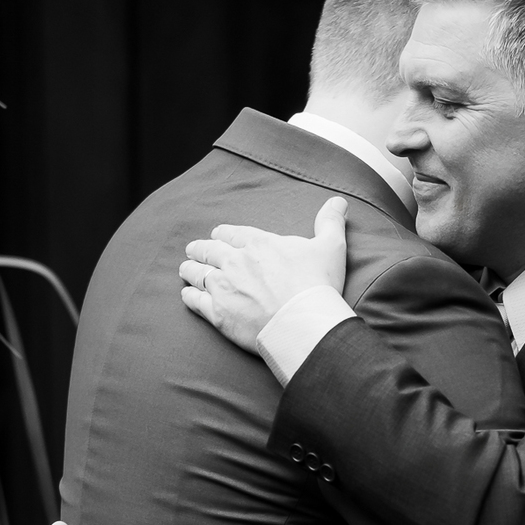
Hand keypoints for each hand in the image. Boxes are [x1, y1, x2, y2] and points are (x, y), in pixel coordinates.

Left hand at [179, 195, 347, 351]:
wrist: (304, 323)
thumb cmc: (318, 284)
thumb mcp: (330, 246)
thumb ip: (330, 222)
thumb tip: (339, 201)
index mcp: (257, 243)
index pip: (231, 233)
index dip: (223, 234)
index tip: (219, 236)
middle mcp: (234, 262)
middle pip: (209, 251)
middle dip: (201, 249)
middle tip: (194, 250)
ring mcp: (223, 288)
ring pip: (197, 274)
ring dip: (190, 269)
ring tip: (186, 269)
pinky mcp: (218, 314)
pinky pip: (195, 301)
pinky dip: (189, 296)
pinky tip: (187, 295)